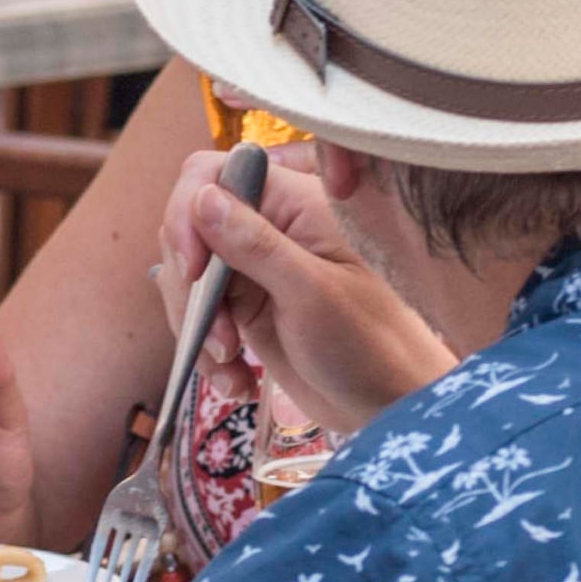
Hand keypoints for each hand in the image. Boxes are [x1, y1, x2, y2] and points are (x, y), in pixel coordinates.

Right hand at [156, 144, 452, 436]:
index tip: (193, 270)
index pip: (214, 175)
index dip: (189, 215)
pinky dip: (207, 348)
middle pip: (191, 229)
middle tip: (220, 338)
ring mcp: (256, 267)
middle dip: (192, 287)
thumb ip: (256, 244)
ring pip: (189, 275)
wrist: (391, 406)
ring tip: (230, 365)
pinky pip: (201, 313)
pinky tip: (236, 378)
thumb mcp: (312, 294)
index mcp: (297, 203)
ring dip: (197, 325)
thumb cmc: (372, 346)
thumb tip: (202, 196)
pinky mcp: (247, 305)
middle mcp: (272, 226)